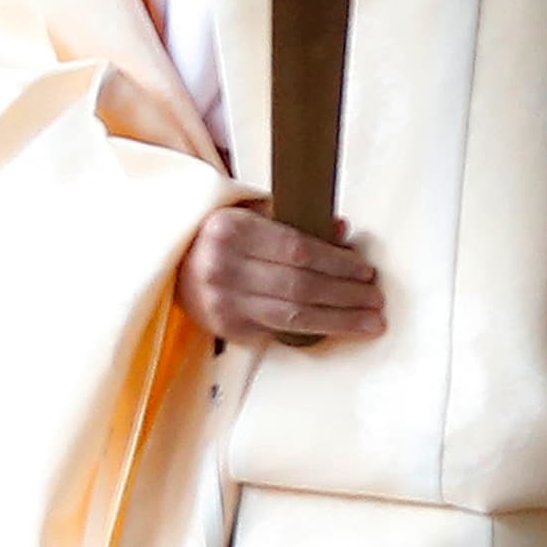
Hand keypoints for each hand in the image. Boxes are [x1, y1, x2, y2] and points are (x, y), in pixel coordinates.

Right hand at [175, 203, 383, 344]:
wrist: (170, 263)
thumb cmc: (218, 235)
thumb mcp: (248, 215)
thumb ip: (293, 221)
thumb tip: (343, 231)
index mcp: (232, 230)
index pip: (297, 249)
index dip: (336, 262)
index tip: (365, 270)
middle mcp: (223, 266)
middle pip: (300, 285)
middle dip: (345, 294)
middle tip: (376, 299)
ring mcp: (223, 301)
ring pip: (293, 315)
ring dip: (338, 319)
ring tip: (369, 321)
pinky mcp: (226, 327)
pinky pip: (278, 331)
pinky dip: (312, 330)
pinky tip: (336, 328)